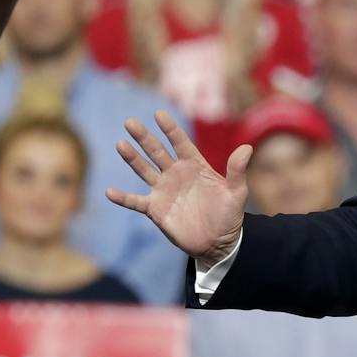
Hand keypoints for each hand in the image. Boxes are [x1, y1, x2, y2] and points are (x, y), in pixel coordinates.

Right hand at [106, 111, 249, 266]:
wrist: (219, 242)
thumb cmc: (229, 214)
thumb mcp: (236, 192)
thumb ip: (237, 171)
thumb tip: (247, 148)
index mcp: (195, 166)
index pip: (180, 143)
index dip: (170, 129)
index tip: (159, 114)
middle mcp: (176, 174)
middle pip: (157, 152)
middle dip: (144, 137)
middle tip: (130, 122)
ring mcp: (164, 190)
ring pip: (144, 170)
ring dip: (132, 158)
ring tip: (120, 144)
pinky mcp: (155, 209)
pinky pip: (136, 201)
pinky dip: (123, 198)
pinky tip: (109, 192)